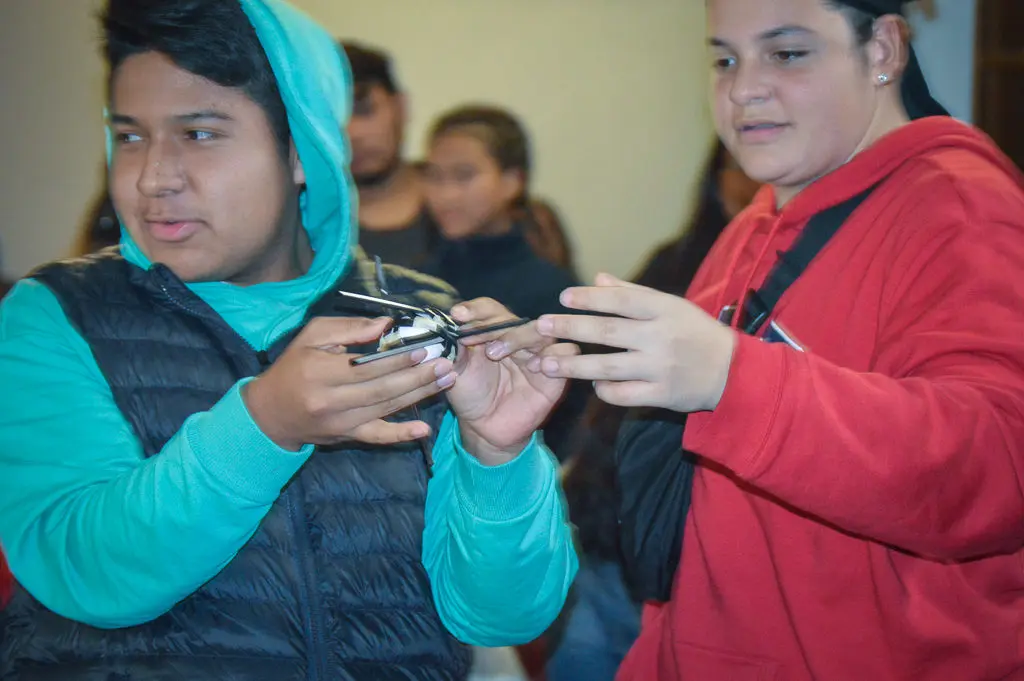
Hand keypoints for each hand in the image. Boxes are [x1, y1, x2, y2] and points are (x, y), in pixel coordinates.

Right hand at [243, 316, 456, 449]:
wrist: (270, 413)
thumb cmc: (293, 367)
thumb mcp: (312, 337)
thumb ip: (349, 329)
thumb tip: (386, 324)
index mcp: (321, 372)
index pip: (367, 367)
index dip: (398, 360)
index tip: (424, 349)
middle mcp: (332, 401)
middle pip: (382, 389)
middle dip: (418, 377)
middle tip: (446, 364)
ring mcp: (341, 422)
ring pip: (386, 408)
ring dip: (420, 395)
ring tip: (446, 380)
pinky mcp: (347, 436)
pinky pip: (377, 437)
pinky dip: (401, 434)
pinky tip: (424, 430)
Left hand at [446, 298, 578, 465]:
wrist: (483, 428)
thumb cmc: (471, 394)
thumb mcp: (456, 370)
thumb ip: (454, 348)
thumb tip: (449, 328)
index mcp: (494, 332)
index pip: (491, 309)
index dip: (476, 310)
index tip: (458, 315)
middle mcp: (518, 339)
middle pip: (518, 319)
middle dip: (497, 327)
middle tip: (478, 344)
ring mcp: (538, 355)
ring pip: (543, 332)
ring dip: (521, 337)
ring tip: (496, 353)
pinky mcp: (555, 375)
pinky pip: (567, 353)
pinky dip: (555, 355)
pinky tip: (536, 366)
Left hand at [535, 273, 736, 412]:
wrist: (734, 374)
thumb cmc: (696, 333)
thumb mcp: (672, 306)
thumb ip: (633, 293)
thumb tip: (598, 278)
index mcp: (664, 310)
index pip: (621, 300)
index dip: (590, 298)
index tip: (563, 297)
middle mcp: (661, 338)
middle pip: (607, 332)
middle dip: (570, 328)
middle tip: (541, 325)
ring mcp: (660, 368)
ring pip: (608, 367)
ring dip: (574, 365)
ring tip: (546, 363)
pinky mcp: (661, 395)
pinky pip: (623, 395)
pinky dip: (603, 389)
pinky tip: (590, 382)